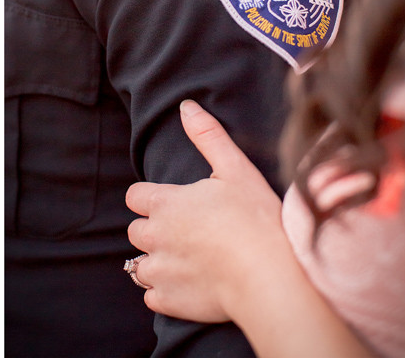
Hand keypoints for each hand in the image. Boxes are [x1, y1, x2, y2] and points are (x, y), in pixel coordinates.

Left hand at [125, 100, 288, 322]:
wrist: (269, 276)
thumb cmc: (256, 220)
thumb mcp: (235, 170)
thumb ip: (208, 136)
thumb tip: (185, 105)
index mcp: (164, 203)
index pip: (134, 196)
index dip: (151, 200)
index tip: (176, 205)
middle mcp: (153, 236)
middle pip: (136, 230)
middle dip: (155, 231)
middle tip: (190, 235)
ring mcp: (158, 270)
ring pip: (140, 265)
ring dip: (158, 262)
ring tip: (192, 262)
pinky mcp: (167, 300)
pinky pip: (152, 296)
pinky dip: (166, 292)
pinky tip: (192, 285)